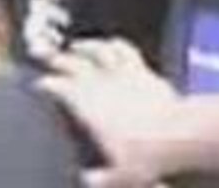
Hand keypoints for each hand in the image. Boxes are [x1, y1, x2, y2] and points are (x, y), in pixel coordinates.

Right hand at [38, 39, 181, 187]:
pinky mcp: (144, 70)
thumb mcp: (117, 177)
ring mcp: (123, 73)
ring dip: (85, 46)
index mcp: (85, 104)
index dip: (44, 84)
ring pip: (97, 50)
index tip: (38, 85)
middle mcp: (100, 83)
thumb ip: (97, 180)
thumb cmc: (146, 155)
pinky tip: (115, 44)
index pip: (55, 86)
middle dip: (55, 58)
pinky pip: (126, 50)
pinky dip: (116, 44)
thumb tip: (86, 182)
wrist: (181, 135)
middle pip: (71, 62)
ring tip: (77, 45)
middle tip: (44, 54)